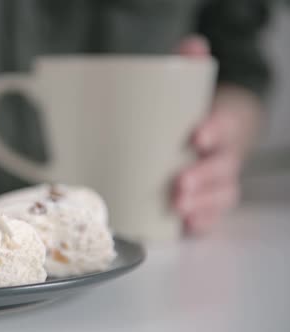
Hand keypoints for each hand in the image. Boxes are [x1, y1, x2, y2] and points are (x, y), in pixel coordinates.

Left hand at [172, 36, 262, 234]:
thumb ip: (192, 64)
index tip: (198, 135)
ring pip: (221, 195)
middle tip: (180, 182)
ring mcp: (220, 180)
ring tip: (179, 206)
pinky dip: (203, 222)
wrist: (218, 132)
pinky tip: (186, 226)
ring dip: (202, 203)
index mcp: (224, 124)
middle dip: (203, 176)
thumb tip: (191, 45)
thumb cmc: (199, 113)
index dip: (215, 129)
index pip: (226, 124)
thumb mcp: (196, 87)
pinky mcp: (209, 199)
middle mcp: (225, 154)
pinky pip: (213, 216)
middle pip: (223, 167)